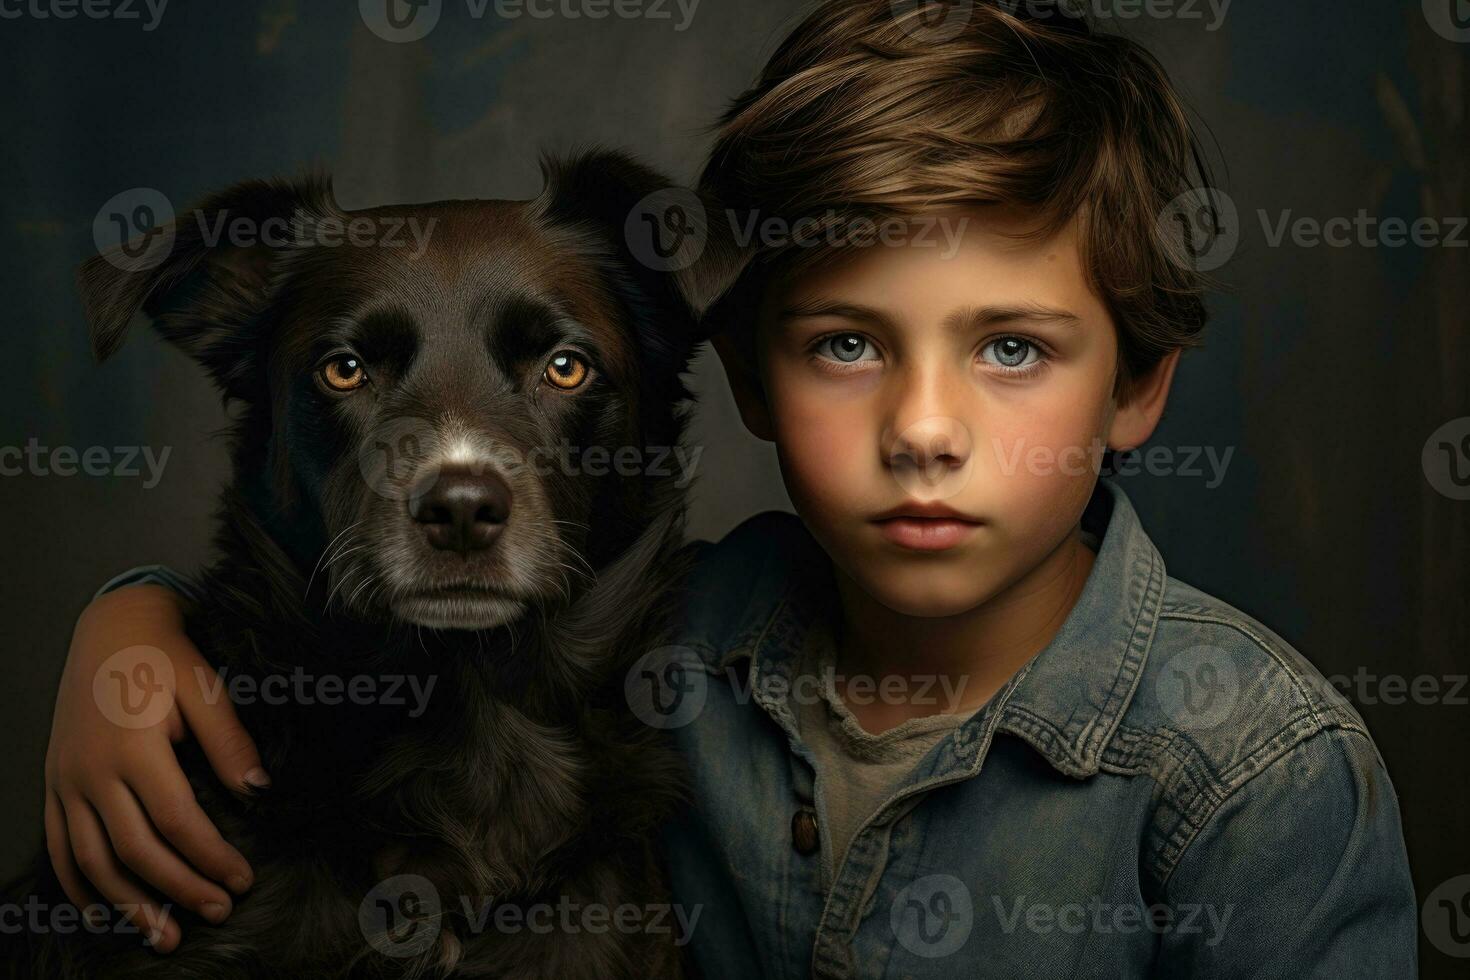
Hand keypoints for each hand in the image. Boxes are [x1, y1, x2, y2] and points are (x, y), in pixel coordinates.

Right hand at [43, 584, 266, 951]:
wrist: (110, 628)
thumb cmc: (164, 657)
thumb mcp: (205, 689)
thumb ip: (229, 742)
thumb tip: (259, 791)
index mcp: (133, 748)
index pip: (176, 821)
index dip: (210, 857)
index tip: (242, 880)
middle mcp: (91, 771)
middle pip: (135, 850)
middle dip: (179, 888)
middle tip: (218, 911)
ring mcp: (66, 781)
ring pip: (91, 861)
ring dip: (127, 903)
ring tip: (164, 936)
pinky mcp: (54, 784)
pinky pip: (60, 847)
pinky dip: (78, 885)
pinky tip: (103, 911)